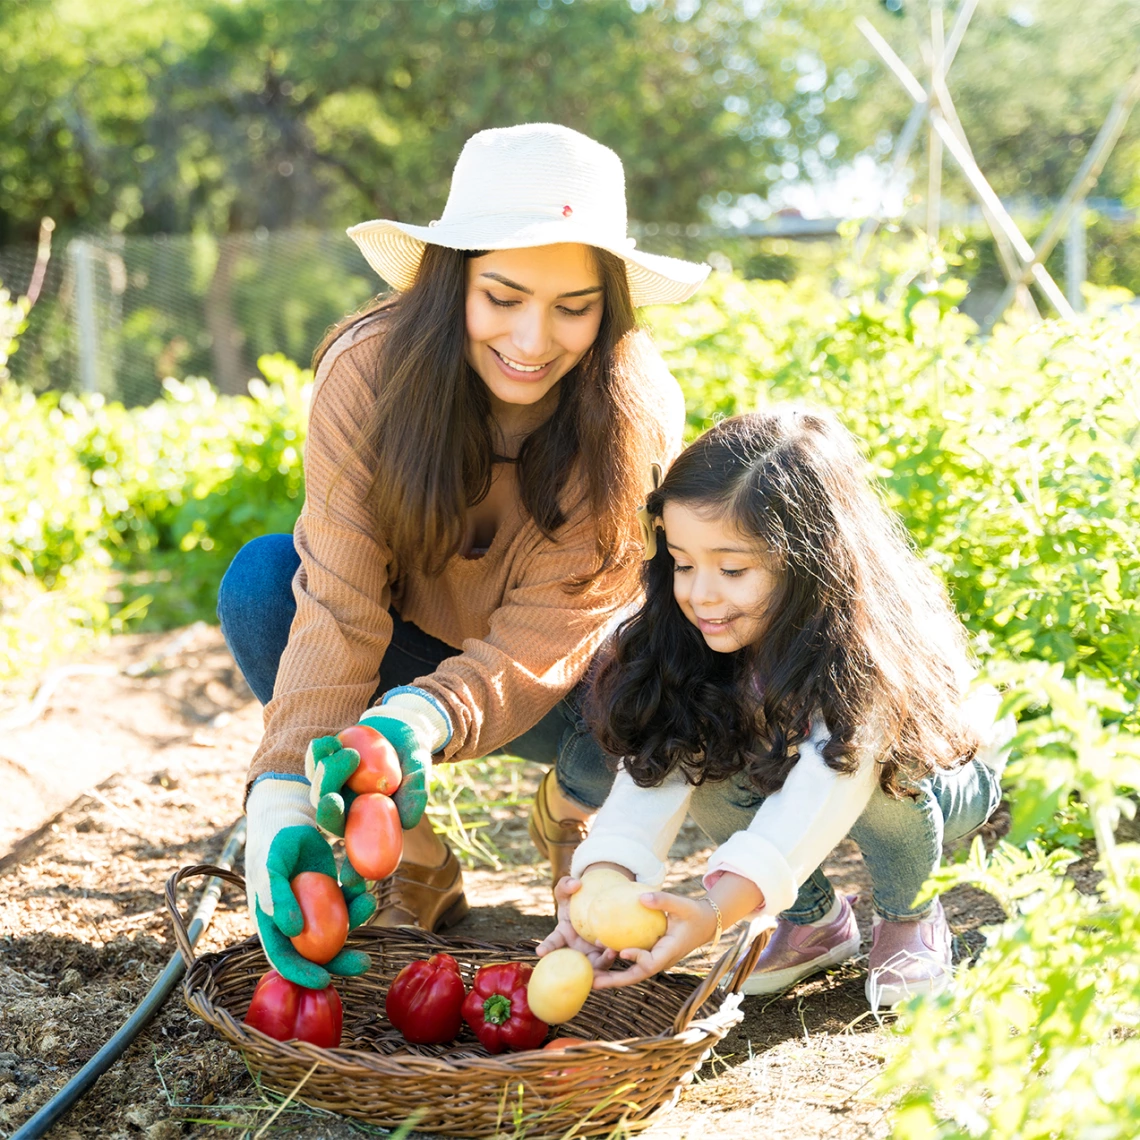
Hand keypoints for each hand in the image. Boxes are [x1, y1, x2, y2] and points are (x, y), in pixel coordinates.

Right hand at [245, 777, 375, 988]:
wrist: (289, 817)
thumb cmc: (274, 844)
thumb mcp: (270, 868)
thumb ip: (278, 897)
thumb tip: (294, 931)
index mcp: (269, 922)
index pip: (282, 957)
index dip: (301, 973)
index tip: (324, 981)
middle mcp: (291, 921)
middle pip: (315, 952)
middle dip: (340, 961)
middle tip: (365, 963)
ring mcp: (313, 908)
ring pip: (337, 929)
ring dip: (356, 921)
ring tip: (369, 900)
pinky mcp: (330, 893)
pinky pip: (347, 905)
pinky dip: (358, 901)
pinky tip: (365, 889)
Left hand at [305, 714, 432, 834]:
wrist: (401, 730)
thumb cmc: (412, 756)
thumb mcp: (418, 771)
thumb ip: (415, 794)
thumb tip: (408, 823)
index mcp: (362, 815)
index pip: (341, 827)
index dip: (331, 818)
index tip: (333, 801)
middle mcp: (344, 802)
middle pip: (322, 805)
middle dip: (325, 787)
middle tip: (337, 768)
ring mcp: (332, 782)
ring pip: (316, 782)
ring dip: (326, 766)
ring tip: (346, 749)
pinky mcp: (326, 762)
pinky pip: (313, 760)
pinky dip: (318, 751)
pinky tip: (332, 742)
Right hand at [536, 876, 617, 970]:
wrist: (597, 905)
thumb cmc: (577, 899)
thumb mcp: (568, 892)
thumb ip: (566, 885)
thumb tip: (575, 884)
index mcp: (563, 936)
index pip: (552, 943)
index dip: (546, 948)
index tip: (539, 952)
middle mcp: (575, 950)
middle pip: (573, 963)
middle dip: (574, 968)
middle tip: (578, 965)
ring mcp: (591, 955)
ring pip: (595, 965)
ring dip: (601, 961)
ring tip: (610, 951)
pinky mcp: (606, 955)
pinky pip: (609, 960)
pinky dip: (613, 957)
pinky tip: (618, 949)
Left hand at [590, 890, 717, 990]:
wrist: (703, 923)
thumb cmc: (693, 912)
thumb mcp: (682, 904)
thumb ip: (663, 900)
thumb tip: (641, 896)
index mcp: (670, 951)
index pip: (652, 962)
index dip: (637, 960)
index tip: (622, 952)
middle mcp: (661, 960)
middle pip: (636, 975)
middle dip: (615, 981)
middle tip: (593, 983)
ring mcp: (655, 959)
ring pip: (632, 972)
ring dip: (612, 976)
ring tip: (590, 977)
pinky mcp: (651, 955)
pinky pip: (632, 962)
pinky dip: (617, 962)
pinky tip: (600, 957)